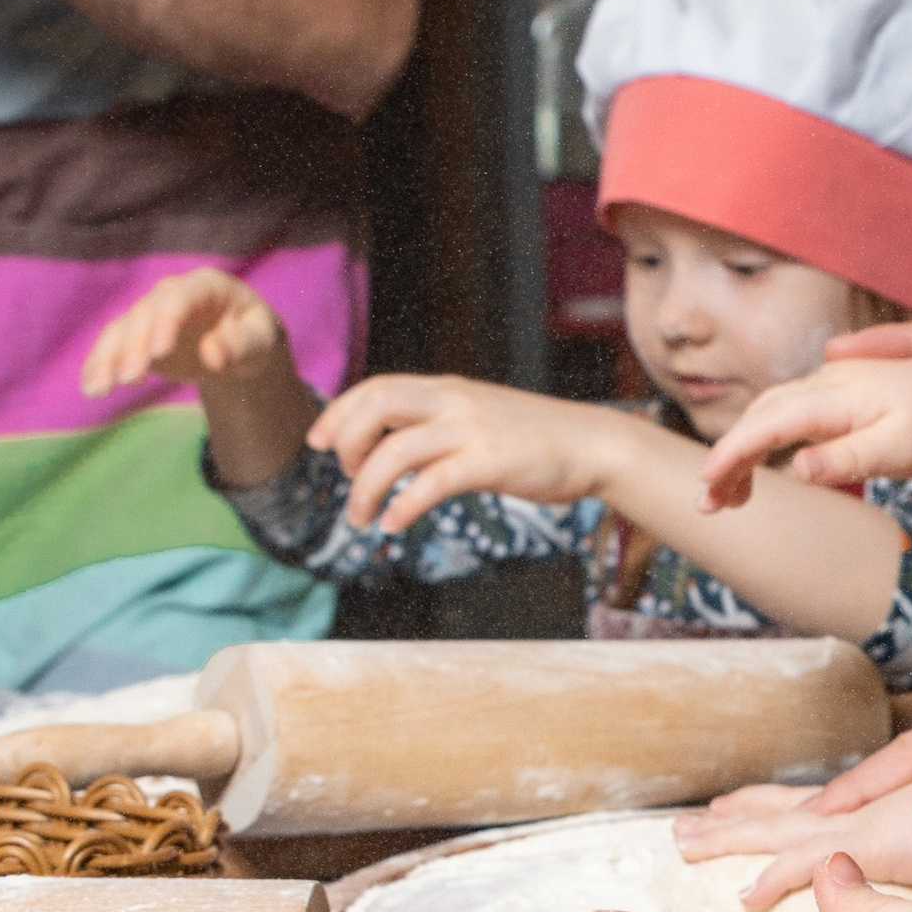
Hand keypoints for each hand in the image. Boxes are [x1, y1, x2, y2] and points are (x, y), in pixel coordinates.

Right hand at [82, 267, 288, 400]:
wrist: (239, 338)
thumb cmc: (253, 335)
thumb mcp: (260, 340)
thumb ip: (240, 345)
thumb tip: (212, 355)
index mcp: (206, 286)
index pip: (179, 299)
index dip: (166, 322)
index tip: (158, 353)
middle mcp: (171, 294)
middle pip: (145, 314)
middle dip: (135, 347)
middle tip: (130, 380)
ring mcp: (151, 312)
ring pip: (122, 330)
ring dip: (108, 358)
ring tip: (98, 389)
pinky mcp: (137, 334)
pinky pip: (113, 345)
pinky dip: (100, 364)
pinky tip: (90, 387)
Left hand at [306, 373, 618, 532]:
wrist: (593, 444)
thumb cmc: (537, 439)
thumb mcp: (477, 421)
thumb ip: (435, 431)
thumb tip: (393, 457)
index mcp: (446, 389)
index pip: (375, 387)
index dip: (338, 413)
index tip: (318, 443)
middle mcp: (453, 402)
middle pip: (375, 406)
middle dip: (345, 442)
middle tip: (344, 477)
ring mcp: (471, 430)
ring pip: (394, 451)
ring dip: (365, 488)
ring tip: (361, 518)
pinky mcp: (489, 462)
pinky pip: (430, 483)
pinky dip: (403, 505)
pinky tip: (394, 523)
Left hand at [670, 778, 911, 910]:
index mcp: (891, 803)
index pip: (822, 802)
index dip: (777, 802)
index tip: (737, 804)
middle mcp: (872, 808)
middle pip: (789, 809)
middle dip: (740, 816)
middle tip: (689, 824)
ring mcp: (870, 822)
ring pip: (781, 829)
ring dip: (732, 837)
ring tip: (685, 841)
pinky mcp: (876, 842)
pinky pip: (809, 863)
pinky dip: (774, 877)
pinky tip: (744, 897)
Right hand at [696, 358, 911, 513]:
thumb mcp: (900, 450)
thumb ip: (847, 459)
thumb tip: (799, 469)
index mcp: (836, 396)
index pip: (768, 423)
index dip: (732, 452)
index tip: (707, 485)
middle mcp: (827, 383)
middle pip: (760, 417)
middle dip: (727, 458)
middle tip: (708, 504)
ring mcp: (831, 386)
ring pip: (770, 415)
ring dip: (742, 452)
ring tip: (728, 497)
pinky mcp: (839, 396)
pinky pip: (788, 415)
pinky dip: (765, 442)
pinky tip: (762, 471)